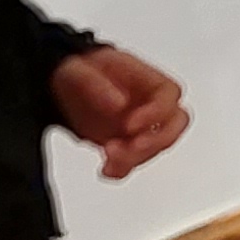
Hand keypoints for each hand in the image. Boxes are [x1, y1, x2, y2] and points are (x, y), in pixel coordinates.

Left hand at [50, 47, 188, 179]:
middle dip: (155, 142)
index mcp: (144, 78)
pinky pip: (136, 161)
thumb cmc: (78, 71)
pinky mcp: (128, 143)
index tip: (130, 125)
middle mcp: (149, 102)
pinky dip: (123, 169)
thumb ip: (96, 84)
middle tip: (129, 147)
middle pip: (175, 124)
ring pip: (156, 147)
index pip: (170, 94)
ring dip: (135, 158)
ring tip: (108, 158)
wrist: (63, 86)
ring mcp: (142, 125)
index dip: (157, 113)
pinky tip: (106, 169)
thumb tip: (120, 104)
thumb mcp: (77, 70)